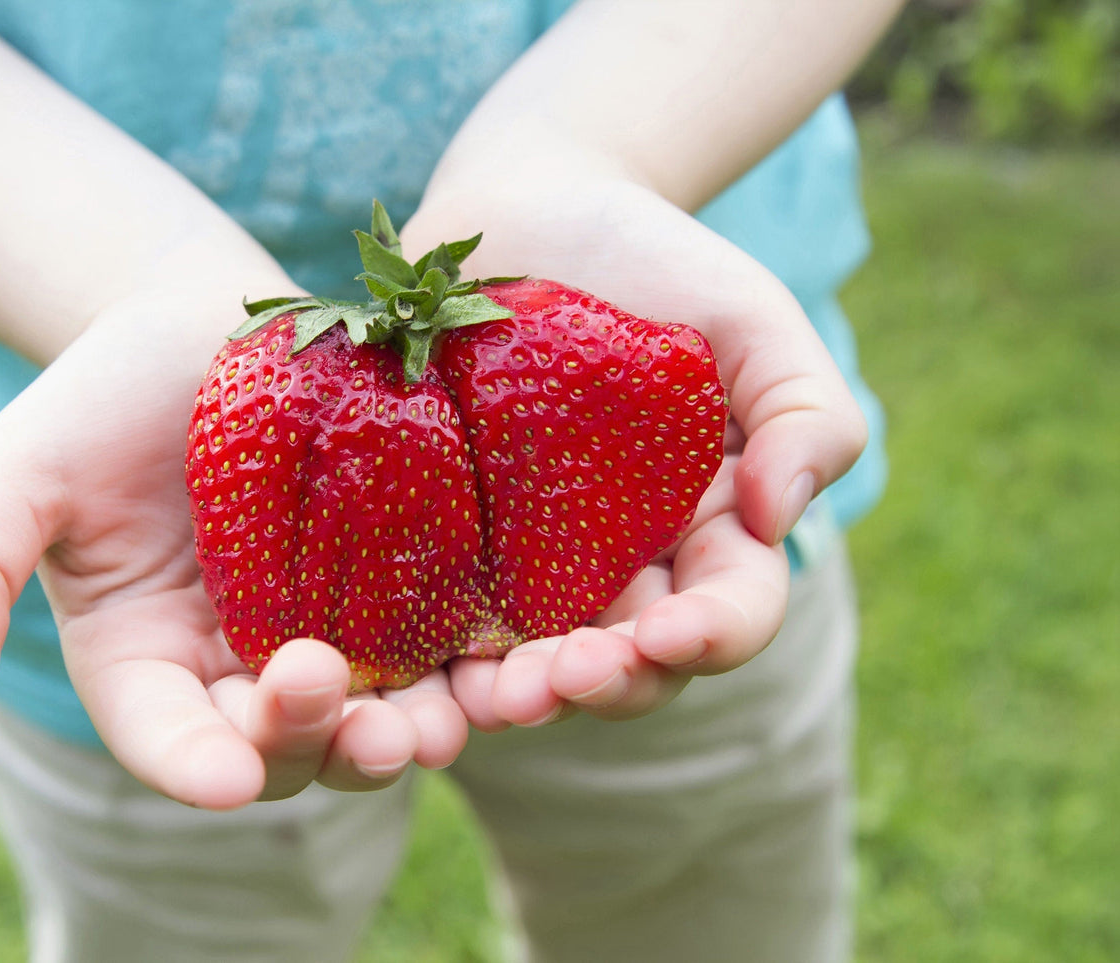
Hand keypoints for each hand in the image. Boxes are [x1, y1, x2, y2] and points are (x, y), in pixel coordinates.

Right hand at [0, 287, 468, 809]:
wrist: (201, 327)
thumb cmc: (97, 399)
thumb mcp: (18, 475)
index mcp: (150, 671)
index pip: (170, 741)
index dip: (195, 765)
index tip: (223, 775)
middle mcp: (244, 675)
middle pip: (291, 747)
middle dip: (329, 751)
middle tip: (370, 734)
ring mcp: (336, 636)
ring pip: (383, 713)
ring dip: (422, 732)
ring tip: (451, 719)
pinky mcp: (410, 590)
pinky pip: (450, 645)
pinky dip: (485, 664)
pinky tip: (522, 655)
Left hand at [402, 163, 866, 727]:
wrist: (530, 208)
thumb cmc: (655, 261)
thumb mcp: (752, 318)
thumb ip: (805, 409)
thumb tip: (780, 516)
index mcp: (705, 534)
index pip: (728, 612)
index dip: (710, 637)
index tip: (671, 631)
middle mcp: (618, 569)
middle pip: (628, 664)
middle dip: (605, 685)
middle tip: (562, 680)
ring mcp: (526, 564)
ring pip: (530, 662)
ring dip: (516, 695)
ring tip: (489, 698)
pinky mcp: (443, 542)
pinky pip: (433, 611)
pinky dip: (427, 651)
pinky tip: (403, 658)